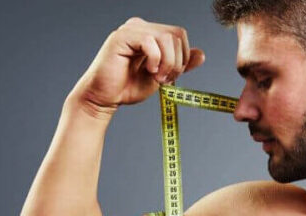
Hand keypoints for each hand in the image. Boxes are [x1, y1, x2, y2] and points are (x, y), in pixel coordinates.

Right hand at [68, 17, 204, 117]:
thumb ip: (180, 65)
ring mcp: (130, 30)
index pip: (179, 35)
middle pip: (177, 34)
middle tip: (164, 80)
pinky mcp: (121, 37)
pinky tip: (148, 71)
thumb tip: (201, 55)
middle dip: (177, 62)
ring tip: (156, 77)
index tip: (171, 77)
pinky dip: (155, 59)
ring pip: (167, 38)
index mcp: (150, 33)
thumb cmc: (128, 87)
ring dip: (167, 63)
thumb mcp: (162, 76)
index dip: (182, 58)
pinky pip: (150, 41)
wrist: (104, 98)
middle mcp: (140, 27)